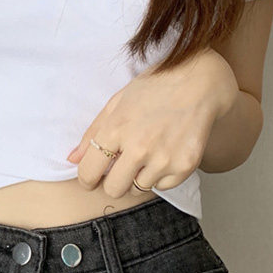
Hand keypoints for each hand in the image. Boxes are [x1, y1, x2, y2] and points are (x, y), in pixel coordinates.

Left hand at [66, 47, 238, 195]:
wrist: (200, 83)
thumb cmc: (155, 88)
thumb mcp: (118, 102)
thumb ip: (93, 132)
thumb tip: (72, 159)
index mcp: (116, 129)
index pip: (88, 172)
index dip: (86, 179)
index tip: (91, 178)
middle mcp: (139, 147)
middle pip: (113, 189)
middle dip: (112, 181)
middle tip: (121, 167)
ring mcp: (163, 159)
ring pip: (138, 188)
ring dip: (139, 176)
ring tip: (149, 151)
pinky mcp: (184, 166)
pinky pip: (162, 187)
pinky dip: (161, 175)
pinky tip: (166, 153)